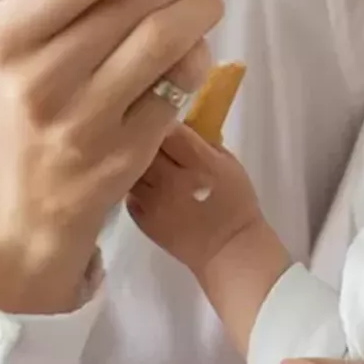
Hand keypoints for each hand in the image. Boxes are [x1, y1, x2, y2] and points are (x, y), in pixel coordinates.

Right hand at [0, 0, 237, 313]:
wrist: (26, 200)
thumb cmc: (34, 90)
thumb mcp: (30, 26)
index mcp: (9, 32)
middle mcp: (39, 76)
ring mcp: (83, 121)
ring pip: (170, 37)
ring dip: (204, 6)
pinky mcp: (125, 155)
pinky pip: (182, 86)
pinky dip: (197, 60)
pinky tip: (190, 53)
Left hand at [128, 122, 262, 274]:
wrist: (228, 248)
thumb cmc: (236, 202)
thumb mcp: (229, 163)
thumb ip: (204, 142)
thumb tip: (179, 124)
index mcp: (200, 163)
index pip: (170, 130)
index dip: (162, 119)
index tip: (162, 115)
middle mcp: (173, 179)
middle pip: (145, 145)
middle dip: (145, 136)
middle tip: (148, 133)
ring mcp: (154, 201)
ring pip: (130, 168)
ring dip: (134, 160)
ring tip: (141, 157)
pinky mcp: (141, 218)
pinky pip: (128, 192)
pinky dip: (133, 184)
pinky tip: (144, 183)